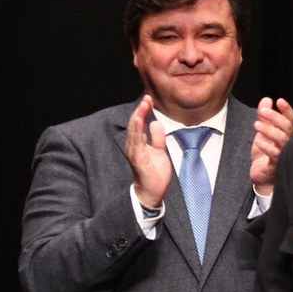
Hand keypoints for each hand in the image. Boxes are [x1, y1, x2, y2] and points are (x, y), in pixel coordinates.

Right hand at [125, 95, 172, 209]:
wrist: (153, 193)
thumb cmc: (154, 174)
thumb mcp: (159, 151)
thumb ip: (157, 138)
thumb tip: (155, 122)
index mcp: (138, 144)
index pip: (139, 123)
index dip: (143, 111)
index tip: (149, 99)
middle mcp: (133, 147)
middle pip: (135, 125)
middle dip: (140, 110)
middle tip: (147, 98)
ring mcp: (135, 153)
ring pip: (134, 132)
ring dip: (138, 117)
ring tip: (143, 105)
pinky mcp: (139, 161)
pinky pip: (137, 144)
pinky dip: (138, 132)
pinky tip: (140, 122)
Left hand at [249, 97, 292, 195]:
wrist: (262, 176)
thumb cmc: (265, 153)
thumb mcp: (262, 131)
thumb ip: (265, 116)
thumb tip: (267, 100)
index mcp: (286, 133)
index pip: (290, 119)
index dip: (287, 110)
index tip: (279, 101)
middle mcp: (288, 142)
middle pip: (286, 127)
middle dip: (274, 117)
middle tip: (262, 111)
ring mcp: (283, 153)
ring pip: (281, 139)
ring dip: (269, 130)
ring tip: (256, 125)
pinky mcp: (276, 164)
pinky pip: (274, 154)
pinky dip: (266, 147)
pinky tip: (258, 141)